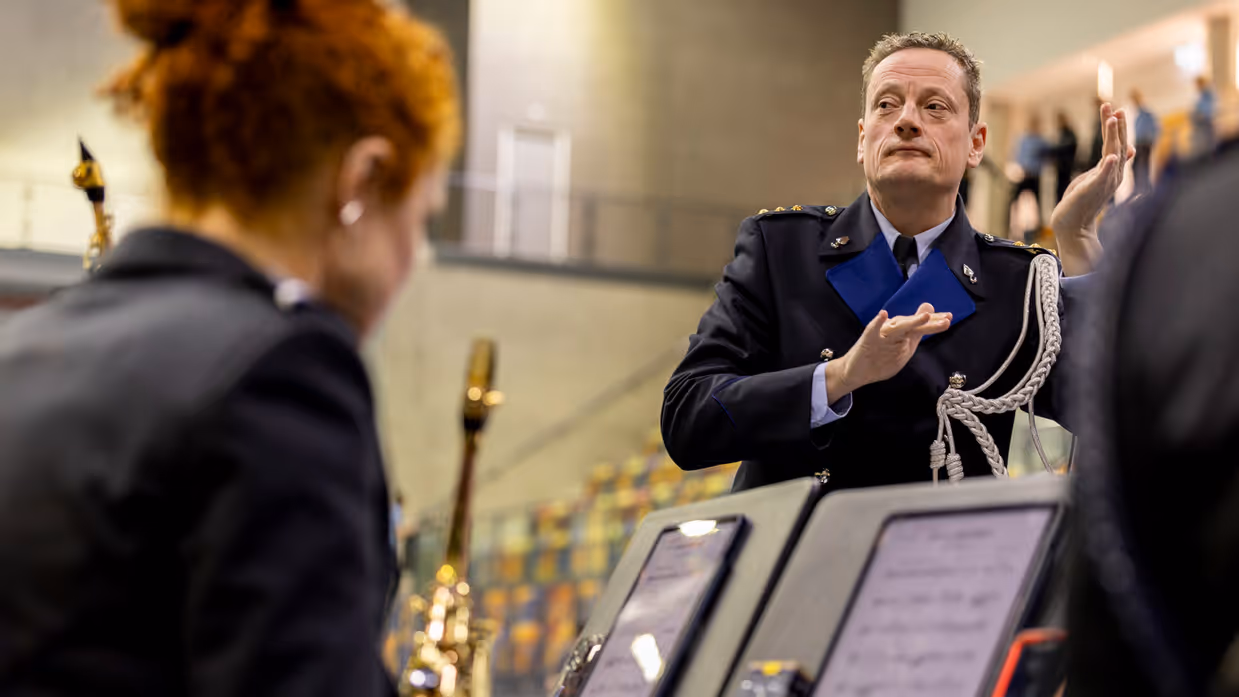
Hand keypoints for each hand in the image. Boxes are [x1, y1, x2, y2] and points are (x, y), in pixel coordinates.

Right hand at [826, 303, 951, 399]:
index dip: (935, 322)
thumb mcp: (902, 343)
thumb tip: (930, 310)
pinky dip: (877, 323)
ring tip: (924, 317)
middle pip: (913, 326)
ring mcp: (881, 336)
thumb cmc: (880, 355)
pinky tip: (882, 315)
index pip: (920, 327)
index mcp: (903, 334)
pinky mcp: (868, 341)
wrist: (856, 370)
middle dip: (929, 323)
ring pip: (898, 328)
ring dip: (910, 322)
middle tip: (945, 320)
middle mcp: (893, 331)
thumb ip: (917, 328)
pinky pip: (873, 331)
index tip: (949, 317)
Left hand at [1050, 102, 1134, 236]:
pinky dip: (1109, 166)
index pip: (1115, 144)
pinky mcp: (1094, 191)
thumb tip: (1126, 150)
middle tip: (1114, 107)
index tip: (1114, 109)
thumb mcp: (1095, 178)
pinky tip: (1113, 155)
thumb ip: (1108, 164)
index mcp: (1110, 171)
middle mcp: (1112, 175)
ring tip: (1113, 119)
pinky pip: (1104, 176)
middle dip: (1116, 126)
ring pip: (1113, 155)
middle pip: (1117, 145)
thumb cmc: (1081, 203)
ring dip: (1114, 137)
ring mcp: (1104, 183)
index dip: (1115, 127)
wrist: (1074, 227)